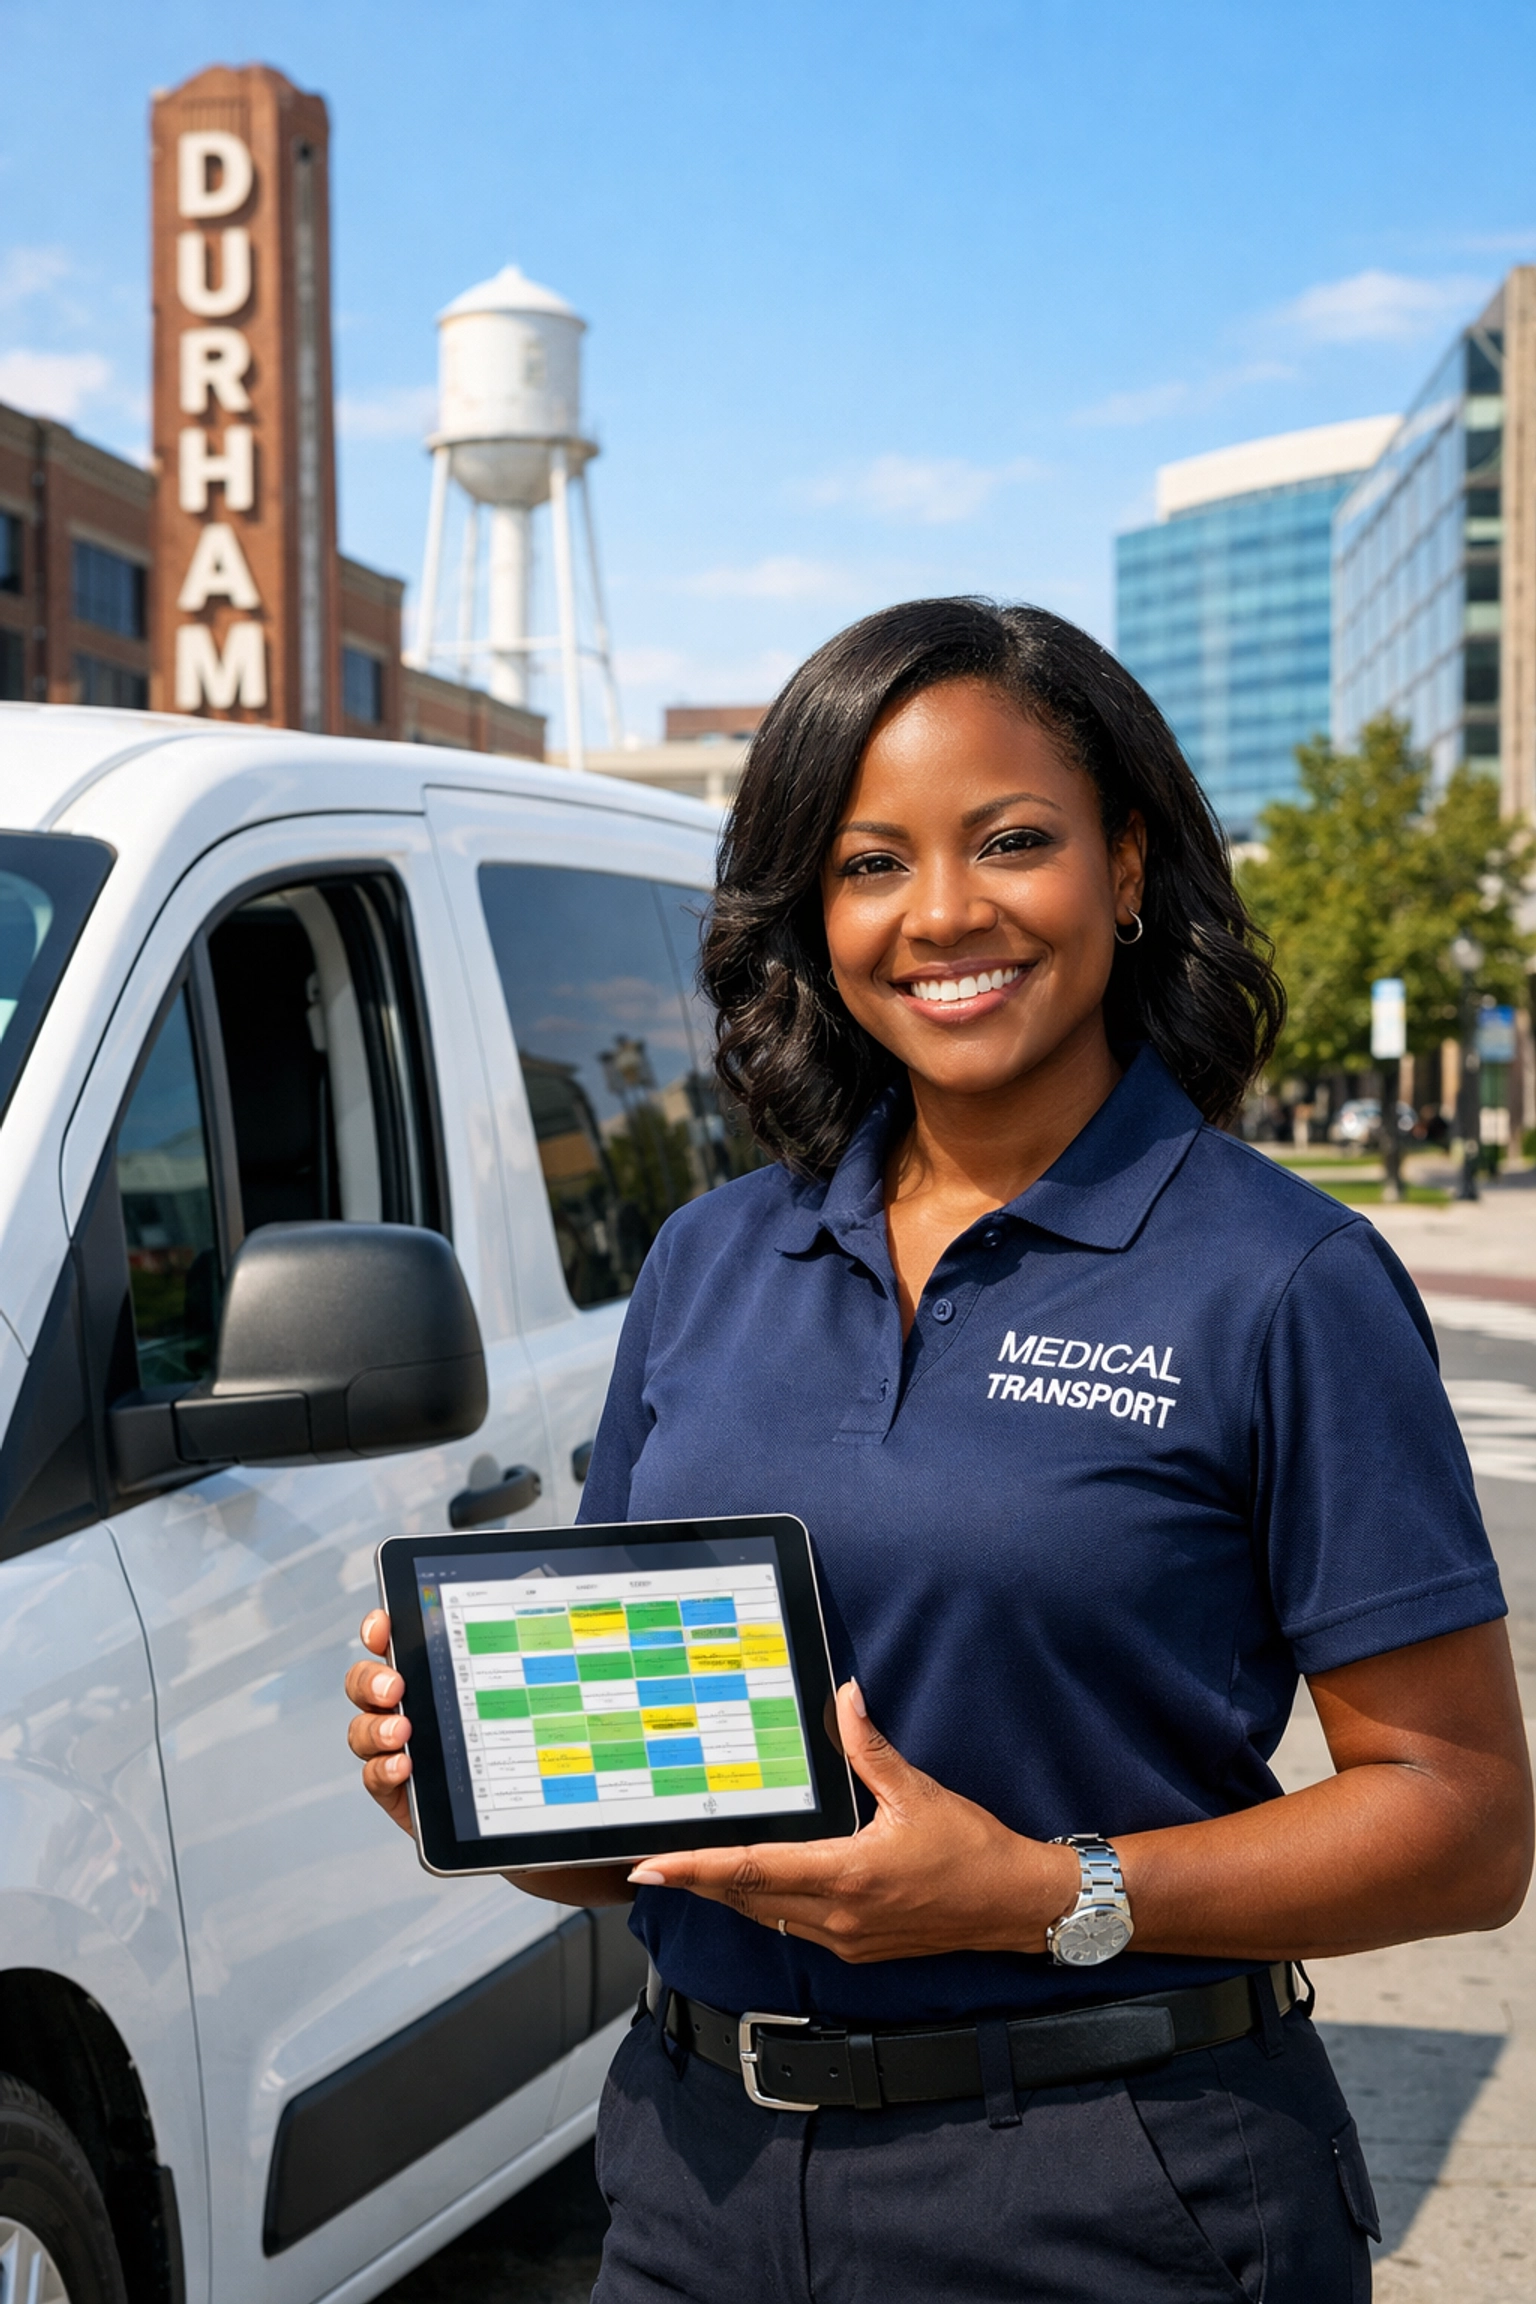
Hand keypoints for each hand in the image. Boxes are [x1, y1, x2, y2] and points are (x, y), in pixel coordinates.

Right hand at [344, 1612, 634, 1905]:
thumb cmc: (542, 1744)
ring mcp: (402, 1748)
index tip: (385, 1625)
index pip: (398, 1639)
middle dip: (371, 1678)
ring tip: (401, 1733)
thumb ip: (547, 1660)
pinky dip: (381, 1768)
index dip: (380, 1628)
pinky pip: (374, 1777)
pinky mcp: (400, 1792)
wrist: (542, 1814)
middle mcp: (412, 1705)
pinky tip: (403, 1766)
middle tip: (397, 1685)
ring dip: (374, 1726)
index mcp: (439, 1671)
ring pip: (363, 1729)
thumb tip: (581, 1609)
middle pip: (367, 1681)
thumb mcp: (546, 1696)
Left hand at [627, 1681, 1077, 1962]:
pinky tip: (756, 1886)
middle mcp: (839, 1915)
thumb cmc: (973, 1851)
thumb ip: (869, 1748)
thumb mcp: (917, 1792)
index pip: (753, 1870)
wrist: (1017, 1906)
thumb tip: (845, 1699)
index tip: (654, 1867)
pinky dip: (767, 1905)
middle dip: (698, 1883)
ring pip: (767, 1918)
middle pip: (747, 1900)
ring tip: (693, 1873)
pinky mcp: (859, 1947)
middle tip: (653, 1867)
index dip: (697, 1869)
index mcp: (848, 1874)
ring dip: (730, 1895)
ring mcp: (847, 1938)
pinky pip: (795, 1928)